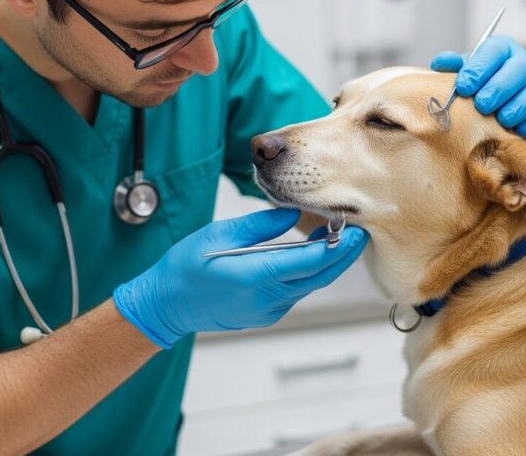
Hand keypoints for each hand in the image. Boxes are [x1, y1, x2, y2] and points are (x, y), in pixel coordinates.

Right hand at [113, 208, 368, 348]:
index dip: (338, 246)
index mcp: (256, 277)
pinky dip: (308, 271)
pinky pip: (296, 290)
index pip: (310, 262)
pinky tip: (311, 252)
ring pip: (310, 284)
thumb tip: (292, 213)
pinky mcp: (267, 313)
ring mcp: (268, 310)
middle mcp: (267, 299)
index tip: (355, 228)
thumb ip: (260, 225)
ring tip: (338, 234)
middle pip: (318, 276)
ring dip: (326, 262)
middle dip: (342, 254)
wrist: (166, 304)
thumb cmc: (185, 266)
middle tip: (360, 229)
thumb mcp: (219, 234)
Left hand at [430, 35, 525, 136]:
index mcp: (502, 49)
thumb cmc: (474, 83)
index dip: (480, 68)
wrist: (488, 101)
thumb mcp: (461, 70)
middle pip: (520, 69)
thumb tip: (440, 63)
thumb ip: (450, 65)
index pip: (495, 51)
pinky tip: (515, 130)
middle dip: (500, 88)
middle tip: (481, 105)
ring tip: (499, 119)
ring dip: (518, 107)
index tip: (464, 86)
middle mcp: (524, 63)